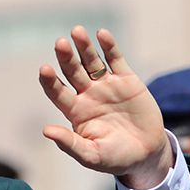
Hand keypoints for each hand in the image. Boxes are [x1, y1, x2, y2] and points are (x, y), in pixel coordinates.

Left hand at [40, 27, 171, 189]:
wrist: (145, 154)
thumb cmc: (114, 158)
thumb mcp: (90, 155)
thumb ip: (69, 143)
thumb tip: (46, 131)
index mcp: (75, 112)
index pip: (57, 92)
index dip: (50, 81)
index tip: (44, 70)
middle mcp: (87, 95)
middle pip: (72, 72)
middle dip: (66, 58)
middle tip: (59, 43)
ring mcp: (106, 86)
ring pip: (92, 62)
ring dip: (84, 47)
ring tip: (77, 32)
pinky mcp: (127, 80)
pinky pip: (116, 60)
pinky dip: (109, 47)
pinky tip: (102, 34)